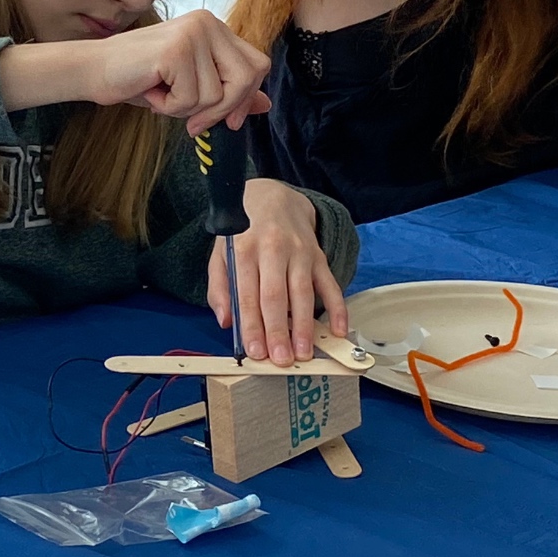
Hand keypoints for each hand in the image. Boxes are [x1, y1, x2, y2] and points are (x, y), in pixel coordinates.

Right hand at [84, 10, 272, 132]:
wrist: (93, 71)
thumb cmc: (139, 79)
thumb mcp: (191, 86)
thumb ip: (228, 92)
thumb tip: (266, 105)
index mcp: (214, 27)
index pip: (256, 64)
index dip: (246, 97)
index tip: (228, 121)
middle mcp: (207, 23)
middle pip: (247, 78)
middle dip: (223, 109)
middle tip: (194, 122)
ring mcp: (193, 33)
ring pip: (216, 95)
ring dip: (186, 109)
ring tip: (160, 94)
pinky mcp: (176, 50)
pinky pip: (190, 99)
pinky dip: (169, 108)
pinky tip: (151, 91)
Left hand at [206, 180, 348, 365]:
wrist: (273, 196)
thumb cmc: (243, 232)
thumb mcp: (220, 253)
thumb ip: (219, 287)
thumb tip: (225, 321)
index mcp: (244, 250)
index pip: (247, 295)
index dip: (252, 326)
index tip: (255, 351)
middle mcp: (273, 249)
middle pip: (276, 297)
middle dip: (279, 331)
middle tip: (282, 360)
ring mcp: (300, 252)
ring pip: (303, 293)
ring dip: (305, 326)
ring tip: (304, 352)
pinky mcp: (319, 255)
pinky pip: (330, 284)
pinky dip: (337, 307)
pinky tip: (338, 330)